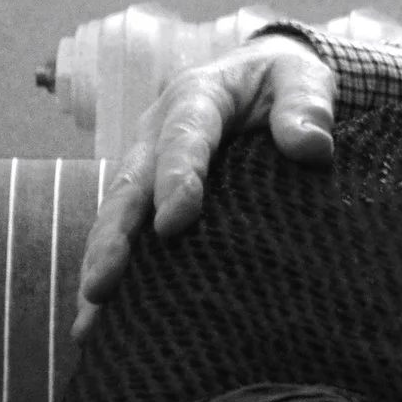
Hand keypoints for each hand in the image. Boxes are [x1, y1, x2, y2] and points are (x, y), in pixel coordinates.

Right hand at [73, 34, 337, 336]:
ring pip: (117, 216)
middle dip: (115, 237)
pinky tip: (96, 325)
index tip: (176, 223)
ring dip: (101, 265)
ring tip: (89, 318)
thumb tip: (312, 147)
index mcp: (197, 97)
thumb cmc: (285, 80)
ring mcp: (147, 165)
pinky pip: (126, 234)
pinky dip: (114, 275)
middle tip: (102, 285)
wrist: (262, 76)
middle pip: (131, 185)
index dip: (177, 177)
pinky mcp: (150, 194)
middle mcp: (157, 131)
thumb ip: (307, 106)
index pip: (185, 135)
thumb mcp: (304, 78)